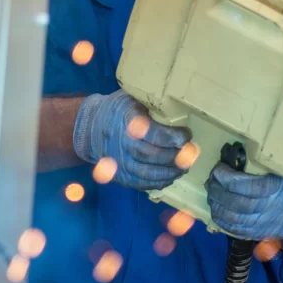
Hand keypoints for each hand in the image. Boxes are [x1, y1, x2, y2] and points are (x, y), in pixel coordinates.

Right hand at [71, 91, 189, 190]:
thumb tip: (182, 110)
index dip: (173, 137)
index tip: (186, 135)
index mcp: (126, 121)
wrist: (92, 127)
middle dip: (175, 156)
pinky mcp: (120, 176)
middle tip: (191, 153)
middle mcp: (121, 144)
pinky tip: (171, 176)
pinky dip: (159, 182)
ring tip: (185, 167)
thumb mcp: (133, 98)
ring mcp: (119, 162)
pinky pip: (141, 184)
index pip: (153, 133)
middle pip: (152, 155)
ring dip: (170, 172)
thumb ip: (152, 105)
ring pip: (148, 173)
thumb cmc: (118, 109)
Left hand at [203, 164, 282, 240]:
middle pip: (239, 205)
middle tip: (211, 182)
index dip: (228, 179)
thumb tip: (239, 150)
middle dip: (219, 193)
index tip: (218, 170)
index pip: (249, 187)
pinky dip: (226, 224)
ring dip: (219, 208)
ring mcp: (271, 224)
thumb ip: (270, 157)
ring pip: (237, 220)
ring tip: (212, 195)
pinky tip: (218, 214)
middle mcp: (276, 208)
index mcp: (282, 187)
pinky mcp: (267, 233)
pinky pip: (242, 233)